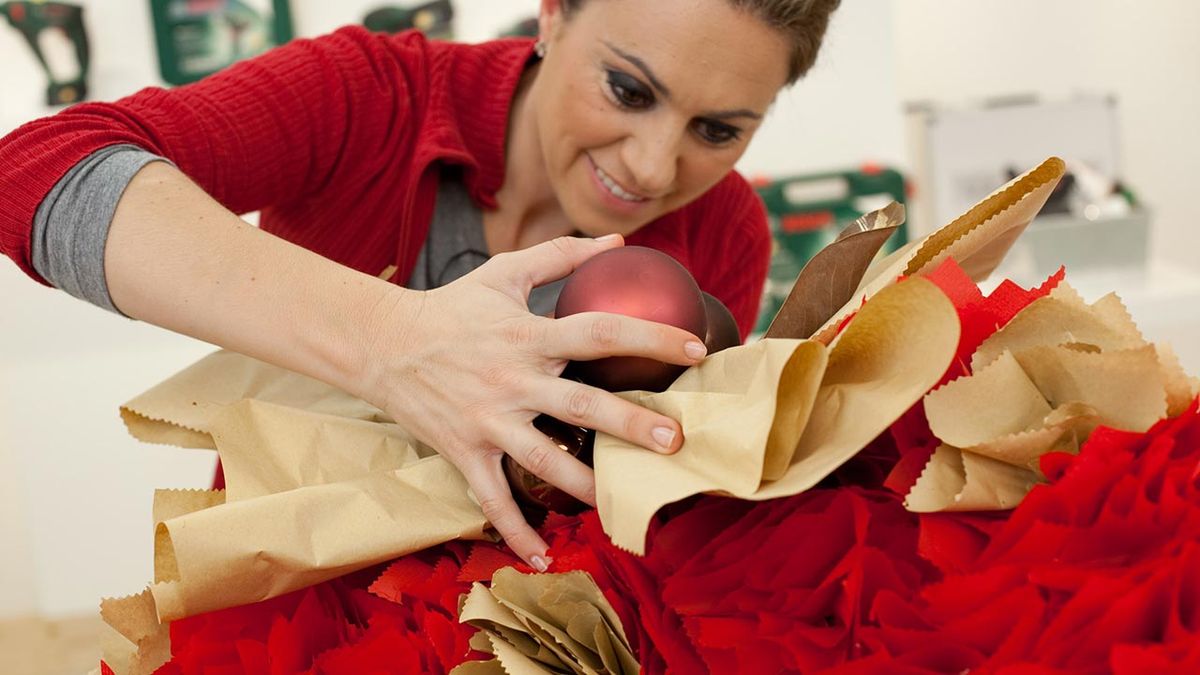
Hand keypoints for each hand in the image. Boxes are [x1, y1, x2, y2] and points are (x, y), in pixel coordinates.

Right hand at [360, 235, 706, 569]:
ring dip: (583, 483)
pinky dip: (516, 532)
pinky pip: (492, 499)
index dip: (650, 337)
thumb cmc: (451, 308)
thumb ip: (562, 255)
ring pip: (542, 460)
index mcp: (529, 335)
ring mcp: (487, 421)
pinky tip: (544, 558)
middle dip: (630, 424)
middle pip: (580, 405)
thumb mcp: (504, 273)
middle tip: (675, 440)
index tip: (696, 349)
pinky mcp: (464, 452)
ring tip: (623, 501)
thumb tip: (618, 243)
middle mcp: (513, 380)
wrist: (381, 344)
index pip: (600, 332)